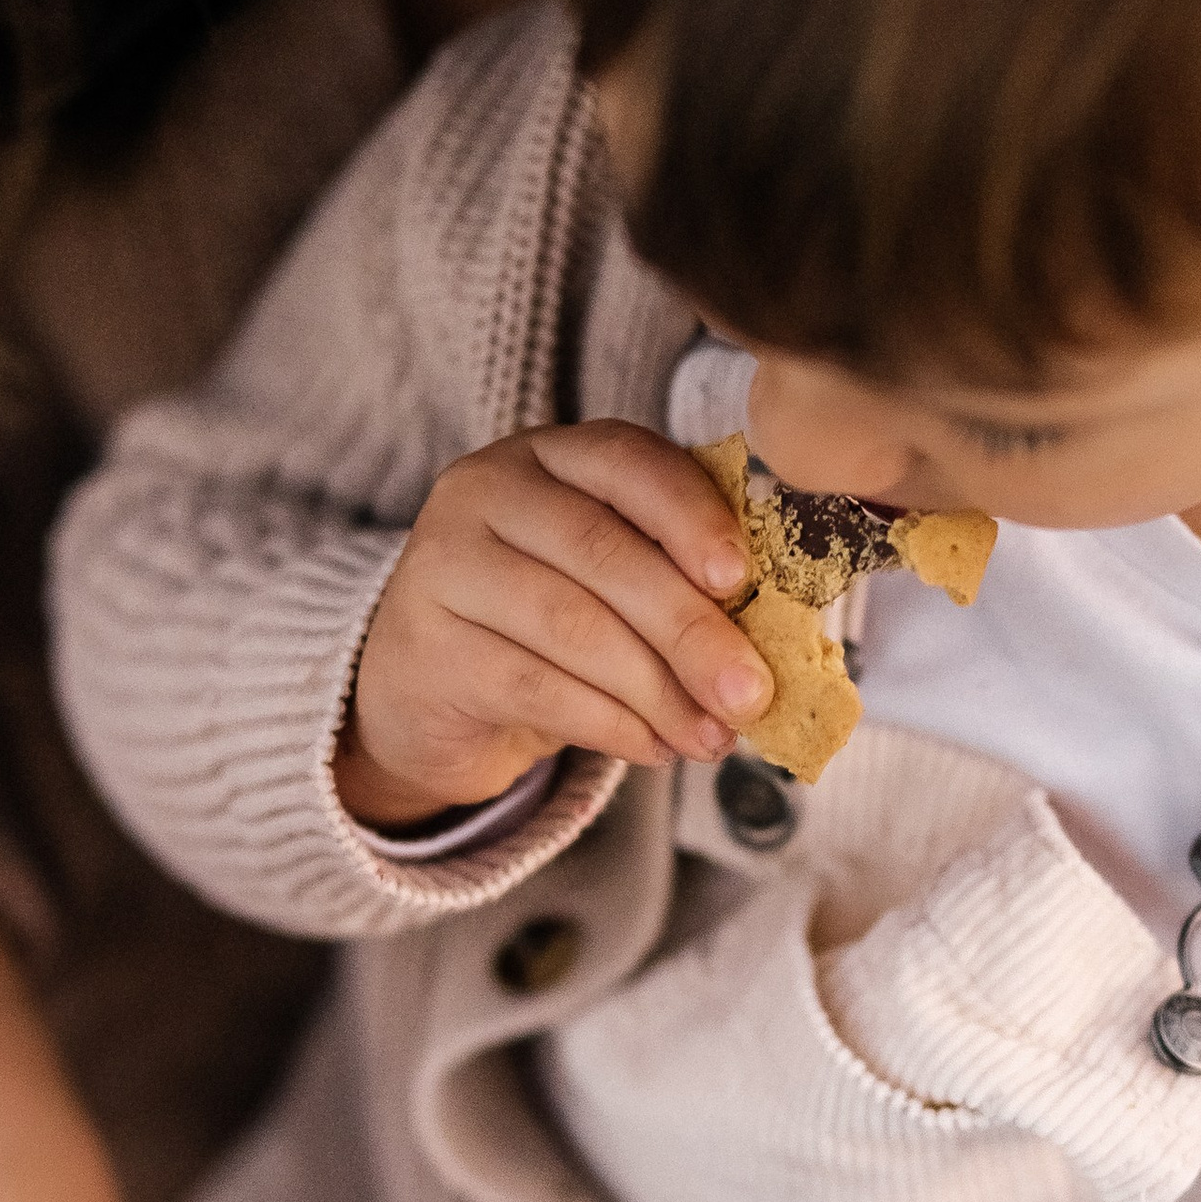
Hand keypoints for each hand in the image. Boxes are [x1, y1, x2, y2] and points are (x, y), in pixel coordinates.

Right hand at [337, 420, 770, 827]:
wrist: (428, 687)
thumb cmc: (543, 624)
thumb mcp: (610, 580)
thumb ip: (678, 581)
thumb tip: (774, 640)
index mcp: (549, 454)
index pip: (624, 461)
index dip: (689, 515)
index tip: (741, 578)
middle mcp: (485, 490)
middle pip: (602, 551)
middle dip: (689, 629)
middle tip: (751, 693)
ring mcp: (444, 563)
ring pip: (572, 625)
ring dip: (658, 692)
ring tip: (710, 737)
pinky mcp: (426, 645)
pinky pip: (535, 687)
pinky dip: (609, 724)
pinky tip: (652, 747)